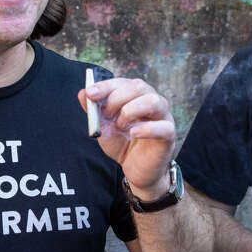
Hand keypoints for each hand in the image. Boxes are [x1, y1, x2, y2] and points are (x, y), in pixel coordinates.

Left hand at [80, 78, 174, 199]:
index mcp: (135, 96)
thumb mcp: (103, 126)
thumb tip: (82, 92)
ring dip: (131, 111)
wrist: (135, 169)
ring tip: (120, 126)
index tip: (90, 93)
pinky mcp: (168, 135)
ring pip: (153, 101)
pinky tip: (133, 134)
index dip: (106, 86)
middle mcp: (151, 101)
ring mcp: (163, 116)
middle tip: (106, 115)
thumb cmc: (122, 143)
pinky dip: (146, 129)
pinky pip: (163, 127)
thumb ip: (94, 110)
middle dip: (117, 98)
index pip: (123, 82)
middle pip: (138, 86)